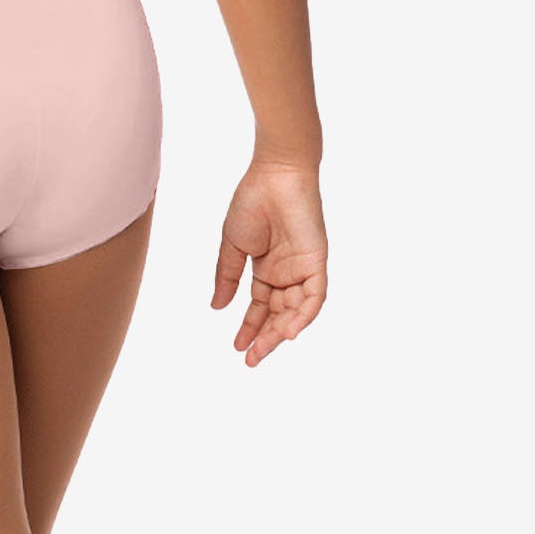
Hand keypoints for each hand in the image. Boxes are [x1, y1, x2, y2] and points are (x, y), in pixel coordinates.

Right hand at [211, 159, 327, 366]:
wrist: (273, 174)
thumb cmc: (251, 202)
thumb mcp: (232, 244)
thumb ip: (226, 276)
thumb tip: (217, 307)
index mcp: (266, 268)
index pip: (261, 306)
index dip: (249, 327)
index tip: (237, 347)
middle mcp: (286, 272)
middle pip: (279, 314)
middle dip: (265, 337)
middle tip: (251, 359)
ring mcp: (303, 268)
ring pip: (296, 310)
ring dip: (282, 332)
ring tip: (263, 349)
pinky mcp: (317, 262)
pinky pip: (314, 296)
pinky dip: (304, 315)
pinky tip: (289, 332)